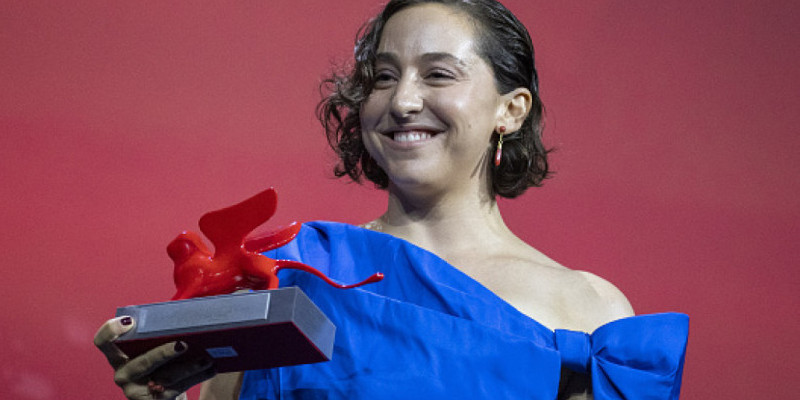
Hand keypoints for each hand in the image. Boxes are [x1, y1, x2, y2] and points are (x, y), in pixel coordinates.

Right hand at [94, 316, 215, 398]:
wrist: (165, 396)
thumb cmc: (163, 364)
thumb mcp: (155, 347)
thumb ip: (161, 331)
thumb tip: (189, 310)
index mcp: (120, 355)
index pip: (103, 342)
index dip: (110, 331)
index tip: (128, 322)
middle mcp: (124, 374)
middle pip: (142, 363)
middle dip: (163, 353)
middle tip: (182, 344)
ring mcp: (136, 391)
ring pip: (165, 378)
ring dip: (190, 366)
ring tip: (206, 358)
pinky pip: (178, 389)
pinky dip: (197, 377)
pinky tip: (211, 368)